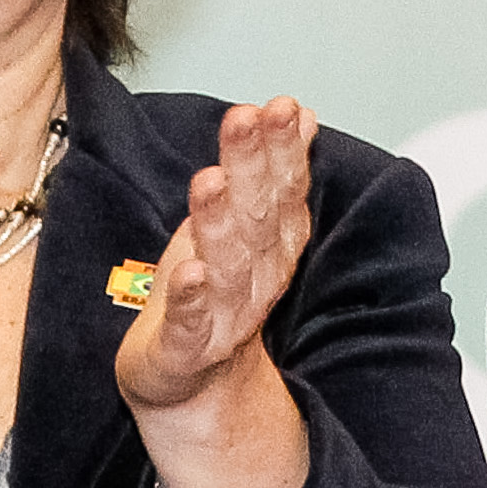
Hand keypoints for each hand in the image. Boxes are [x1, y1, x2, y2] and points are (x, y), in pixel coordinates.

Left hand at [115, 98, 317, 417]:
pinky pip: (190, 324)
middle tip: (246, 119)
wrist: (189, 380)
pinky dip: (191, 300)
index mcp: (271, 244)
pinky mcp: (185, 349)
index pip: (283, 190)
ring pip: (226, 266)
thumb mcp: (241, 222)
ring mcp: (224, 316)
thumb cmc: (207, 292)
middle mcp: (256, 277)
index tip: (280, 107)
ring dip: (220, 223)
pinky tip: (190, 274)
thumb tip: (301, 113)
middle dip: (253, 166)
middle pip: (257, 218)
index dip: (282, 149)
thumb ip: (271, 169)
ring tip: (211, 181)